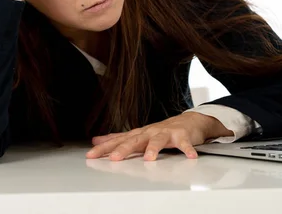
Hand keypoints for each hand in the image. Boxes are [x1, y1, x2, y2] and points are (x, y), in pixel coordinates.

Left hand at [85, 111, 232, 160]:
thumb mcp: (137, 135)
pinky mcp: (181, 136)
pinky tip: (190, 156)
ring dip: (153, 149)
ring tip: (149, 159)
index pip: (118, 141)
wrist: (187, 121)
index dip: (104, 148)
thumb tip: (96, 141)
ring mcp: (165, 133)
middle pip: (135, 140)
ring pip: (157, 141)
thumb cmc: (161, 131)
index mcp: (138, 134)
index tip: (91, 155)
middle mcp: (149, 132)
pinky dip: (187, 149)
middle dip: (124, 149)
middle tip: (114, 158)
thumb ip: (117, 139)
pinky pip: (184, 144)